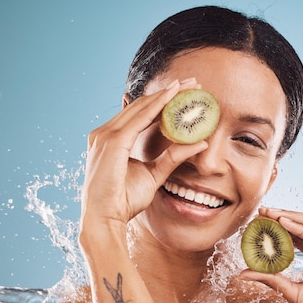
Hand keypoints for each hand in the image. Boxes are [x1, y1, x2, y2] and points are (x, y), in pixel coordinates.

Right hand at [81, 78, 207, 225]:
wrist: (104, 220)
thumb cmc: (123, 202)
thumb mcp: (152, 175)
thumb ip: (171, 158)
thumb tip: (198, 143)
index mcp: (111, 140)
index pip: (140, 115)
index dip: (163, 102)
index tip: (185, 93)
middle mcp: (104, 133)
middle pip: (142, 106)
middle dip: (168, 92)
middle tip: (192, 82)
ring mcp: (105, 135)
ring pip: (142, 107)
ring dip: (167, 93)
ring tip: (188, 84)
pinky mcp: (111, 141)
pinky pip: (139, 118)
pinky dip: (157, 104)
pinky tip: (173, 95)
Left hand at [240, 208, 302, 302]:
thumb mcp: (292, 293)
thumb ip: (271, 279)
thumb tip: (243, 273)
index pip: (300, 235)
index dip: (280, 225)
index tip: (259, 220)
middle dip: (285, 215)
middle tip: (262, 211)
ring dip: (293, 217)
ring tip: (272, 214)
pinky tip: (286, 225)